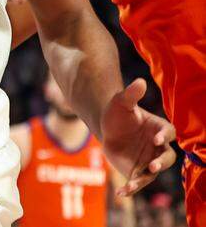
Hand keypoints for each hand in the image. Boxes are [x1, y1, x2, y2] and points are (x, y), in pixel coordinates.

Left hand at [100, 78, 176, 194]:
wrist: (107, 128)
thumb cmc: (117, 113)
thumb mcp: (120, 102)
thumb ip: (130, 94)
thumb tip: (139, 81)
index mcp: (159, 129)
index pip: (169, 133)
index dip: (164, 136)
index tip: (156, 138)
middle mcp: (159, 147)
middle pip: (167, 157)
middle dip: (161, 162)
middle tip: (152, 165)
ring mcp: (150, 161)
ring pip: (154, 173)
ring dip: (145, 179)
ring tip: (132, 184)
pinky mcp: (138, 172)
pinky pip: (138, 182)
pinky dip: (131, 189)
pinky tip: (120, 193)